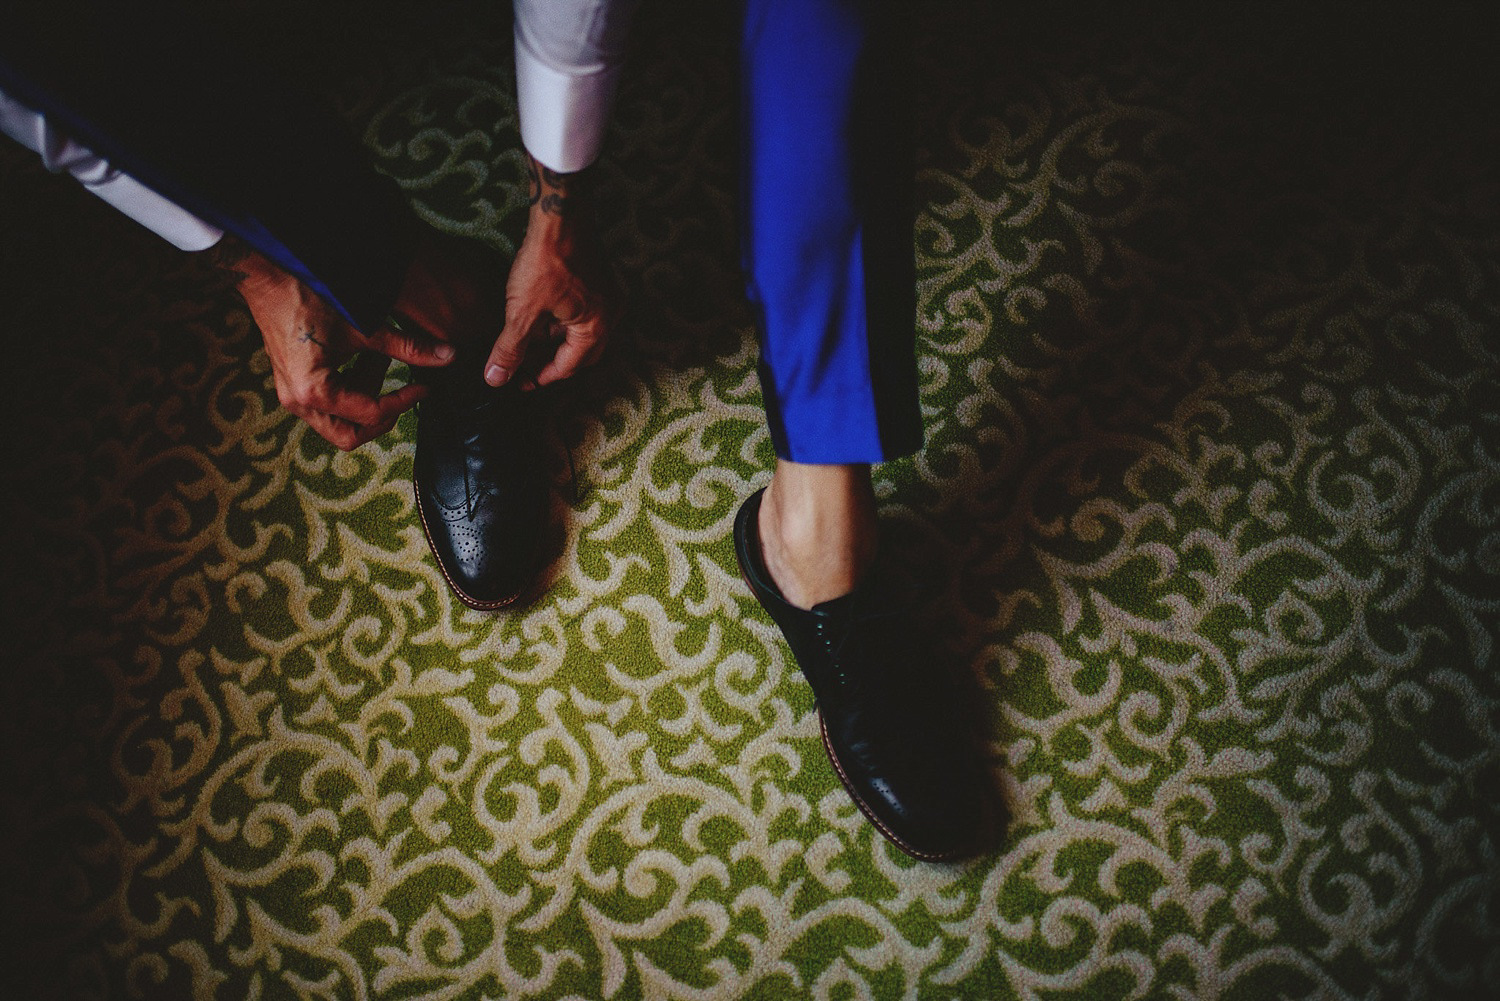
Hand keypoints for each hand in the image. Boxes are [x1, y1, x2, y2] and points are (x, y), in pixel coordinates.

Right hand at [218, 237, 456, 449]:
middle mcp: (298, 402)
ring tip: (379, 360)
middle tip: (404, 392)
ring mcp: (293, 396)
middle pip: (349, 436)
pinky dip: (352, 388)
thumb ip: (407, 347)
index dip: (403, 401)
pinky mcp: (295, 386)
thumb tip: (447, 355)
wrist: (269, 278)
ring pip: (339, 422)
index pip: (370, 413)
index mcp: (313, 392)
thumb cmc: (307, 298)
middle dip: (382, 417)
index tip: (423, 387)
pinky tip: (365, 358)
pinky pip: (329, 403)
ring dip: (366, 398)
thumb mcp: (363, 327)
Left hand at [484, 154, 617, 388]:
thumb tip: (496, 378)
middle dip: (552, 361)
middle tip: (526, 367)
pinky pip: (584, 311)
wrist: (560, 216)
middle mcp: (610, 315)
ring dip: (555, 340)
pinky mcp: (600, 279)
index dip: (543, 377)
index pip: (570, 366)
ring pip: (581, 331)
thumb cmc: (546, 261)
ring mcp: (608, 296)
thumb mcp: (523, 312)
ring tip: (527, 340)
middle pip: (581, 352)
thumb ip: (510, 349)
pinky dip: (562, 320)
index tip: (521, 382)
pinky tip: (540, 315)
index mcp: (597, 328)